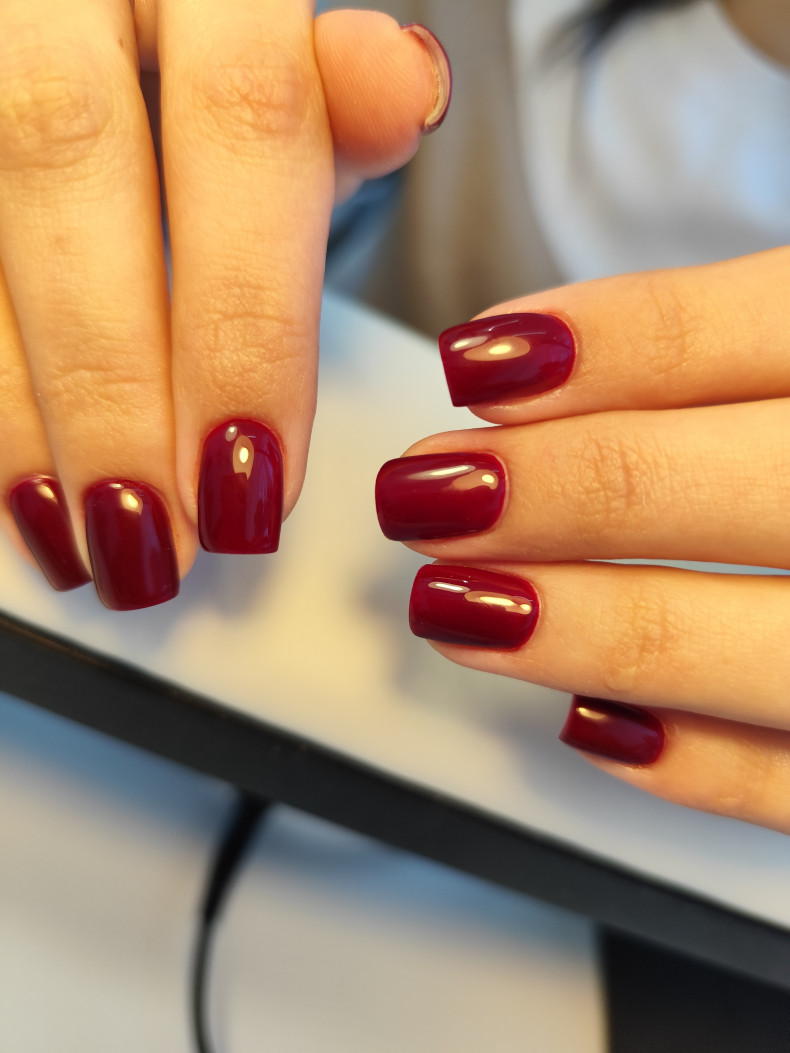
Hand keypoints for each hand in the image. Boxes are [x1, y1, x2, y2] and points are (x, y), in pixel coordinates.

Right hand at [0, 1, 448, 608]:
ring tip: (78, 540)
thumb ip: (334, 104)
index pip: (247, 124)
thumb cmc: (208, 62)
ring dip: (19, 408)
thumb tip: (402, 85)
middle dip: (115, 385)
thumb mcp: (284, 70)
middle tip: (161, 541)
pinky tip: (17, 479)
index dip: (249, 325)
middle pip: (71, 166)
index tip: (260, 486)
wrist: (86, 22)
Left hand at [375, 247, 789, 833]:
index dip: (609, 345)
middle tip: (425, 491)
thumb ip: (733, 353)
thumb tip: (533, 363)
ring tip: (458, 607)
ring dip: (590, 631)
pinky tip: (595, 729)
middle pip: (748, 488)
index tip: (475, 362)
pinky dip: (704, 766)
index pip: (770, 328)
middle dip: (561, 491)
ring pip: (774, 652)